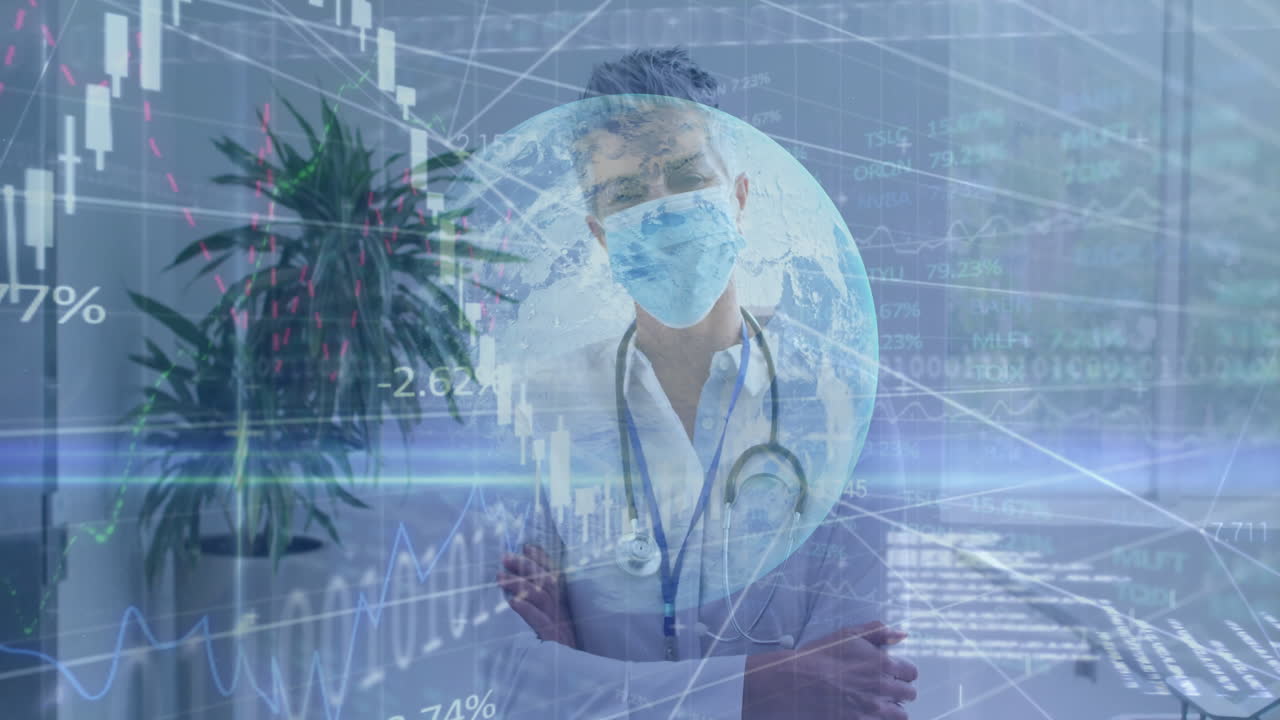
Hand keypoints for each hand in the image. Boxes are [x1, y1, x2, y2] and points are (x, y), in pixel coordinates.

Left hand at [496, 543, 578, 649]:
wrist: (571, 677)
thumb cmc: (557, 652)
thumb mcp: (550, 627)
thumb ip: (539, 610)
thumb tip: (516, 593)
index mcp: (562, 606)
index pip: (554, 576)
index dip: (542, 559)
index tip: (526, 546)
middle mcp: (562, 611)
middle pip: (547, 581)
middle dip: (526, 566)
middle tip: (505, 557)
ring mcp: (558, 624)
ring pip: (542, 596)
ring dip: (520, 584)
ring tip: (499, 577)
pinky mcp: (553, 639)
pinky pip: (540, 621)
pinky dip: (527, 609)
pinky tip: (512, 602)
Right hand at [742, 621, 917, 718]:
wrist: (796, 682)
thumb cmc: (818, 657)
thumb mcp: (847, 634)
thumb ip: (878, 633)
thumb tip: (900, 634)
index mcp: (882, 664)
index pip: (911, 673)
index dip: (904, 672)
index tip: (897, 673)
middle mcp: (882, 688)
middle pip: (909, 695)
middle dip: (900, 691)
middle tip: (887, 689)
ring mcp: (872, 709)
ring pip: (900, 715)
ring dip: (893, 709)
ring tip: (879, 704)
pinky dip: (877, 719)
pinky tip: (866, 713)